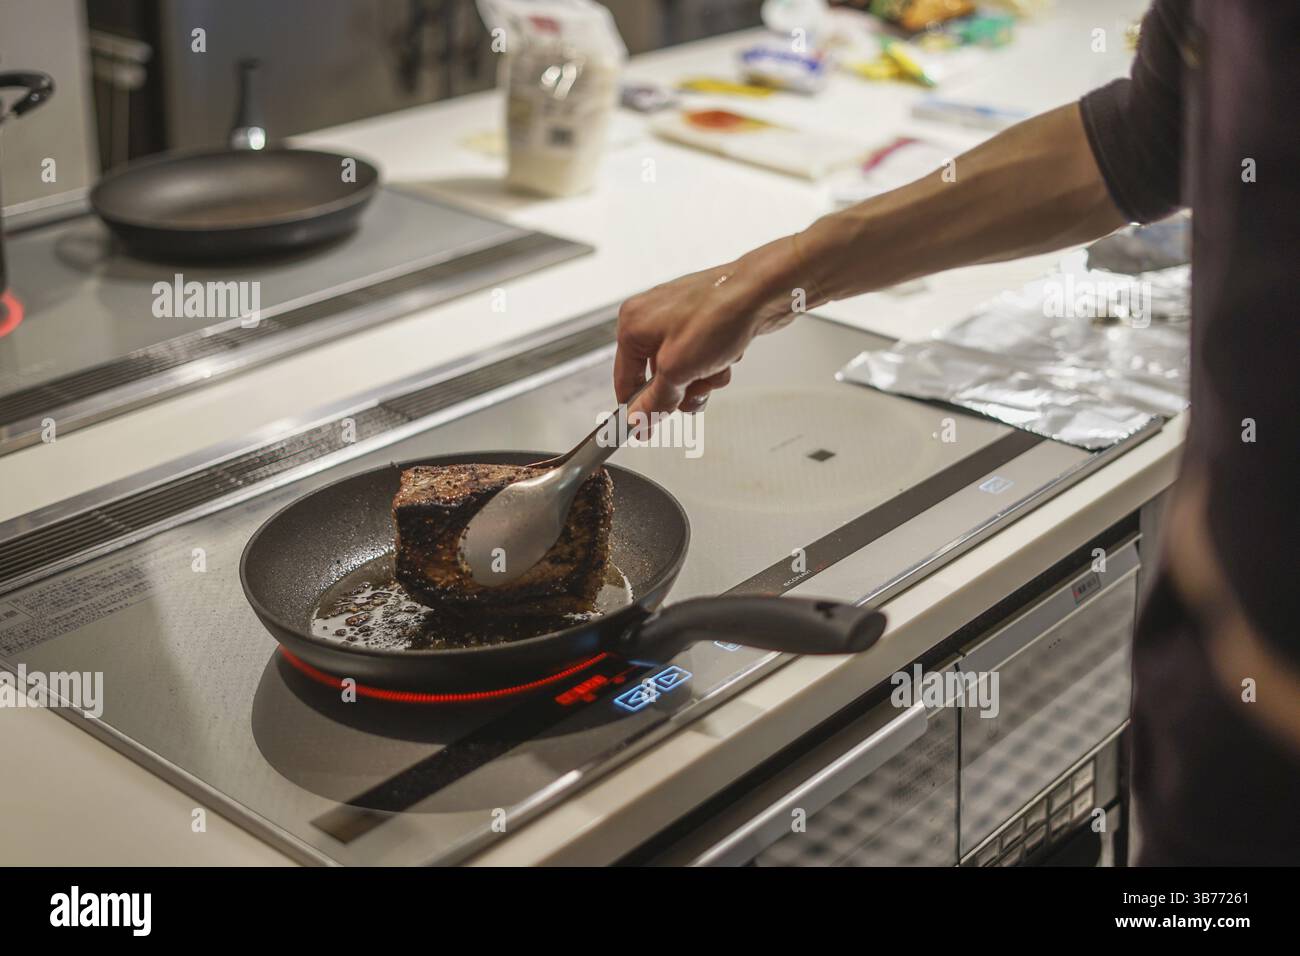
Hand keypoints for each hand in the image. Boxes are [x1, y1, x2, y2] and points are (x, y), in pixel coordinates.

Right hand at [614, 236, 812, 418]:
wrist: (764, 291)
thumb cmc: (719, 313)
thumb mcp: (677, 370)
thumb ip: (654, 401)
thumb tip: (637, 420)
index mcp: (633, 324)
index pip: (623, 380)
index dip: (635, 409)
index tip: (643, 430)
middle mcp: (652, 318)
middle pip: (658, 379)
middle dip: (681, 389)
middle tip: (695, 388)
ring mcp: (679, 319)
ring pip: (684, 371)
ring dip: (702, 379)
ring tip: (716, 368)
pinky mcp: (704, 321)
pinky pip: (702, 358)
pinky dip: (715, 364)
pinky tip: (728, 354)